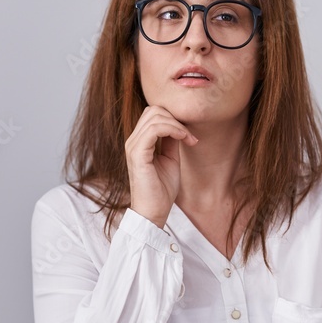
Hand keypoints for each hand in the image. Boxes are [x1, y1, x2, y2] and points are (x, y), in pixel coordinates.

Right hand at [125, 105, 198, 228]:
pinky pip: (154, 129)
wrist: (153, 212)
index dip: (173, 119)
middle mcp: (133, 141)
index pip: (153, 114)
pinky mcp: (138, 154)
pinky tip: (183, 139)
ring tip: (188, 139)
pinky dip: (173, 129)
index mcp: (139, 142)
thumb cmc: (161, 190)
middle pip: (153, 110)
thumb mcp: (170, 159)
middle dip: (175, 118)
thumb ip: (170, 141)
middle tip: (189, 136)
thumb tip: (178, 126)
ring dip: (177, 124)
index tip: (189, 136)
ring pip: (155, 116)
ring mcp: (133, 147)